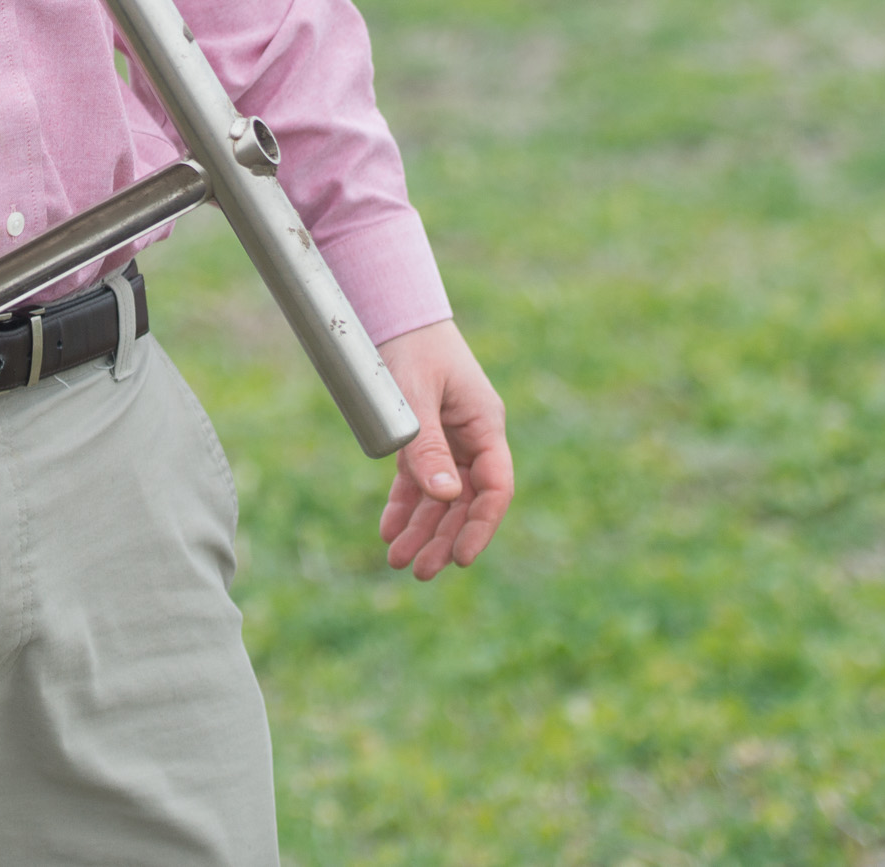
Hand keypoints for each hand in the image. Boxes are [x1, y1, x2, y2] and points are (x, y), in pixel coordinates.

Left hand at [375, 318, 511, 579]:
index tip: (460, 558)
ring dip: (422, 529)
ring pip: (441, 496)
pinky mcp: (424, 435)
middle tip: (419, 572)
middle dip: (444, 538)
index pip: (495, 487)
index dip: (481, 525)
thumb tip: (445, 497)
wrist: (392, 312)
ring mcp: (449, 437)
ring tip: (397, 560)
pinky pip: (418, 479)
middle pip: (466, 500)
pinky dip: (405, 506)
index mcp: (485, 424)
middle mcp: (472, 436)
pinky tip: (389, 530)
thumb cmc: (411, 348)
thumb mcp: (416, 397)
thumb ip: (428, 445)